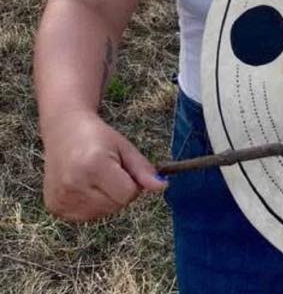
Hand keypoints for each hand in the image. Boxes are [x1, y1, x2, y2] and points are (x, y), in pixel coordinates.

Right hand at [41, 109, 166, 221]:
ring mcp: (62, 198)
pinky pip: (85, 217)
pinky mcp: (55, 207)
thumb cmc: (99, 137)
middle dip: (119, 191)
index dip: (131, 182)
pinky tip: (83, 185)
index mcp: (94, 165)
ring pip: (102, 214)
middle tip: (108, 170)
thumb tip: (162, 187)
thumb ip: (143, 170)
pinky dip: (90, 205)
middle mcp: (74, 183)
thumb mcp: (124, 147)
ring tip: (95, 176)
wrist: (64, 130)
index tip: (123, 167)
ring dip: (105, 199)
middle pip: (115, 206)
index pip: (128, 194)